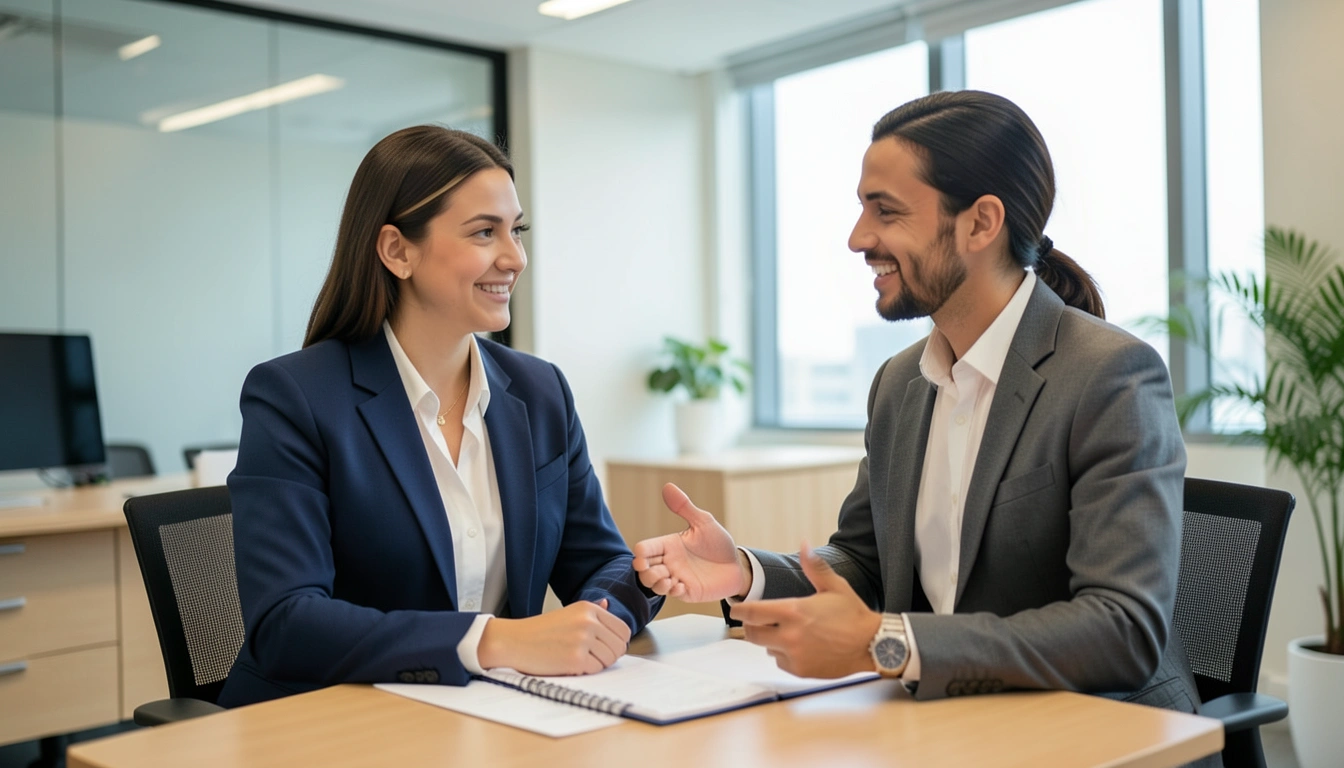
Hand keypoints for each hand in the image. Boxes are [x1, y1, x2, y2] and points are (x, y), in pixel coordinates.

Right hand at [477, 599, 630, 674]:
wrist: (514, 641)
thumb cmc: (539, 630)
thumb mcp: (567, 613)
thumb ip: (591, 610)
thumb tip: (608, 604)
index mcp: (588, 609)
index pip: (623, 630)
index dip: (617, 642)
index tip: (606, 648)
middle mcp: (588, 621)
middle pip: (619, 646)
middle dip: (609, 656)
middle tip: (591, 657)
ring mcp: (582, 640)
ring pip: (609, 660)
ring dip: (597, 664)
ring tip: (578, 659)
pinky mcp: (575, 659)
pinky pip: (595, 670)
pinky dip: (586, 672)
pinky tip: (571, 665)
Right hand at [631, 483, 748, 601]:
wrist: (737, 565)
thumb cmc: (718, 543)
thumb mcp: (703, 522)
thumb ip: (684, 507)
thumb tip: (668, 486)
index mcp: (669, 545)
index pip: (645, 548)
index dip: (640, 552)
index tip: (642, 554)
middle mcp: (669, 562)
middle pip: (643, 570)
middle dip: (645, 572)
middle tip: (656, 570)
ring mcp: (677, 578)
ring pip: (653, 584)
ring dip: (656, 583)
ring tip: (668, 579)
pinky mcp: (687, 591)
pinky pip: (672, 594)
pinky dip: (672, 591)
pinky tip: (681, 585)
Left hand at [729, 543, 879, 678]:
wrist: (872, 645)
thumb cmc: (853, 614)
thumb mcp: (834, 586)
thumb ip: (814, 567)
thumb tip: (804, 544)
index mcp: (794, 611)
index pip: (752, 612)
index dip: (740, 610)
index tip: (736, 608)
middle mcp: (790, 635)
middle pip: (752, 633)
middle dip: (752, 626)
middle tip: (759, 621)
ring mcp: (795, 655)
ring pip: (766, 648)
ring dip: (771, 641)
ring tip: (788, 633)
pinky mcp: (801, 670)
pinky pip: (781, 662)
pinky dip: (784, 655)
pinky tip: (800, 647)